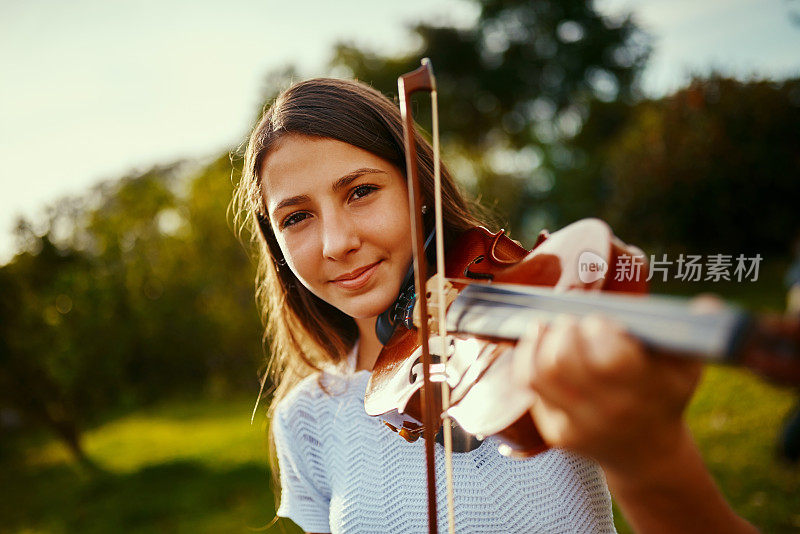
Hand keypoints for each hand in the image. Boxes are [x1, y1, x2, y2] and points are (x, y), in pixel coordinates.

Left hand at [514, 314, 702, 477]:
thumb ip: (695, 333)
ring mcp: (580, 425)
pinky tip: (538, 340)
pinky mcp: (557, 432)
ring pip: (542, 372)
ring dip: (542, 339)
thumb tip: (710, 305)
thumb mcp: (687, 366)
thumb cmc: (665, 395)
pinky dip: (528, 356)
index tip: (603, 322)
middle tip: (575, 321)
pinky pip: (530, 387)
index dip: (599, 329)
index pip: (609, 356)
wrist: (647, 453)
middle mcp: (610, 412)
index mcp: (645, 391)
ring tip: (552, 326)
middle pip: (565, 359)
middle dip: (567, 329)